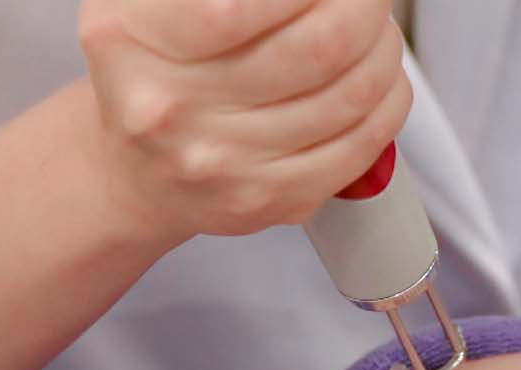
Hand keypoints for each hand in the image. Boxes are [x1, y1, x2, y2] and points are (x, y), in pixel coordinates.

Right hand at [79, 0, 410, 242]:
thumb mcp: (149, 4)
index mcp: (132, 40)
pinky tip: (380, 77)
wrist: (136, 172)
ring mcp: (227, 164)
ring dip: (383, 49)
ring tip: (375, 28)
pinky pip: (360, 145)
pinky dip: (388, 100)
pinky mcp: (273, 199)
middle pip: (319, 47)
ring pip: (352, 94)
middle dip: (364, 7)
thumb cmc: (153, 73)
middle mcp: (174, 108)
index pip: (240, 8)